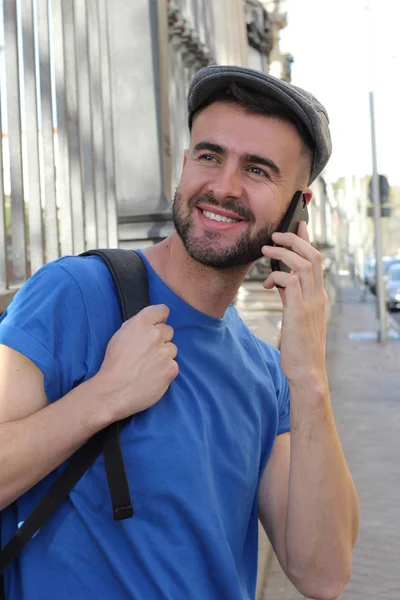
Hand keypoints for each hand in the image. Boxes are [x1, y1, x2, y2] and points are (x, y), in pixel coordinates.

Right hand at [94, 304, 177, 419]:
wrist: (113, 391)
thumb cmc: (113, 364)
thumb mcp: (119, 336)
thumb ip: (137, 326)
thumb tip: (150, 324)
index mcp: (140, 323)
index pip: (162, 310)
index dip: (160, 318)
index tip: (158, 324)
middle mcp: (155, 334)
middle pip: (169, 330)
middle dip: (161, 339)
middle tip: (148, 352)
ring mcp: (165, 352)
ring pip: (172, 349)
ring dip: (164, 355)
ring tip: (149, 366)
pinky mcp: (172, 368)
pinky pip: (173, 365)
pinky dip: (166, 370)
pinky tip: (153, 376)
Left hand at [261, 222, 327, 388]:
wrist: (306, 371)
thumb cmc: (298, 347)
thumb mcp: (295, 317)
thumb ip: (290, 297)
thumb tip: (278, 281)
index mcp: (319, 296)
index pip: (316, 261)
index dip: (306, 241)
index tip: (297, 226)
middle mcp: (318, 296)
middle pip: (312, 256)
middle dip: (294, 239)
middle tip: (276, 234)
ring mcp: (311, 303)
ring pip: (302, 264)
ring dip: (282, 252)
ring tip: (265, 249)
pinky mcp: (298, 311)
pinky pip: (289, 282)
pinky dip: (277, 275)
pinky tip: (266, 283)